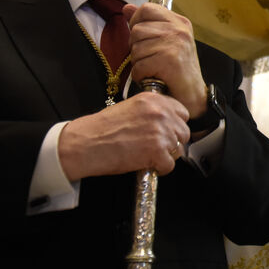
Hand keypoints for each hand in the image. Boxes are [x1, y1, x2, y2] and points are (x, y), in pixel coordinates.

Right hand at [58, 91, 189, 178]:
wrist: (85, 143)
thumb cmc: (101, 128)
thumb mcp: (129, 108)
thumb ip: (151, 112)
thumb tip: (167, 122)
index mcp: (154, 100)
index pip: (182, 112)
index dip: (175, 125)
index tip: (167, 132)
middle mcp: (160, 113)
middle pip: (183, 132)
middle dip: (172, 142)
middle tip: (156, 147)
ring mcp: (161, 132)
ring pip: (178, 149)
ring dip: (166, 155)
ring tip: (147, 155)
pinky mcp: (157, 151)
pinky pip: (170, 165)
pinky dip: (159, 168)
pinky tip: (145, 164)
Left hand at [124, 3, 206, 117]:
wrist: (193, 96)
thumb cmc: (177, 70)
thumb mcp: (164, 40)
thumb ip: (146, 23)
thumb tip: (127, 8)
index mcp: (179, 22)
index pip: (146, 9)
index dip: (137, 23)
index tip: (146, 39)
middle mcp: (179, 30)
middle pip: (137, 29)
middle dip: (137, 47)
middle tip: (153, 59)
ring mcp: (175, 44)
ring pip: (136, 48)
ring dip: (139, 62)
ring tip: (154, 69)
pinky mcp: (169, 60)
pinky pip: (139, 65)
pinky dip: (142, 75)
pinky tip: (154, 77)